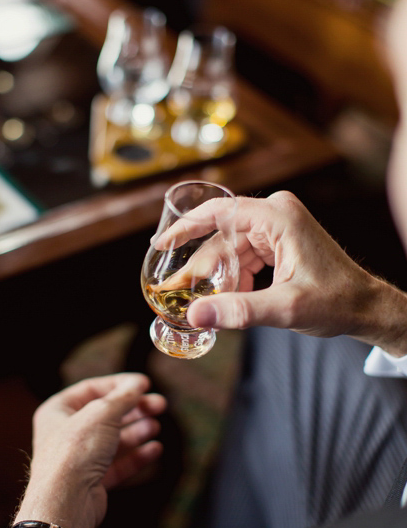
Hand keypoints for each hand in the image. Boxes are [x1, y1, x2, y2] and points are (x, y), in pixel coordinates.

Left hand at [13, 373, 165, 527]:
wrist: (67, 500)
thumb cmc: (74, 452)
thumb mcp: (102, 413)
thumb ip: (123, 397)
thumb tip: (138, 382)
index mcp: (57, 411)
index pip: (91, 389)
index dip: (119, 384)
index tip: (144, 384)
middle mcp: (65, 433)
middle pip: (105, 414)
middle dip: (134, 409)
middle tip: (160, 405)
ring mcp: (79, 458)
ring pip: (113, 440)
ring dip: (136, 431)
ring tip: (155, 426)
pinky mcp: (92, 480)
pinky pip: (117, 464)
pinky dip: (136, 456)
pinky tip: (154, 449)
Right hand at [157, 191, 406, 356]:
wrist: (367, 308)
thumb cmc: (337, 302)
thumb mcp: (284, 308)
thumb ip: (237, 310)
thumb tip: (194, 315)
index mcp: (278, 217)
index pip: (219, 212)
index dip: (186, 227)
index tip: (161, 245)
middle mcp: (276, 214)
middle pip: (220, 237)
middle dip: (200, 267)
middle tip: (175, 292)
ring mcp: (277, 227)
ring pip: (229, 249)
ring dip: (217, 276)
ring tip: (205, 301)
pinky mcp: (277, 241)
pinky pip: (242, 256)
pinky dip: (233, 277)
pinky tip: (231, 297)